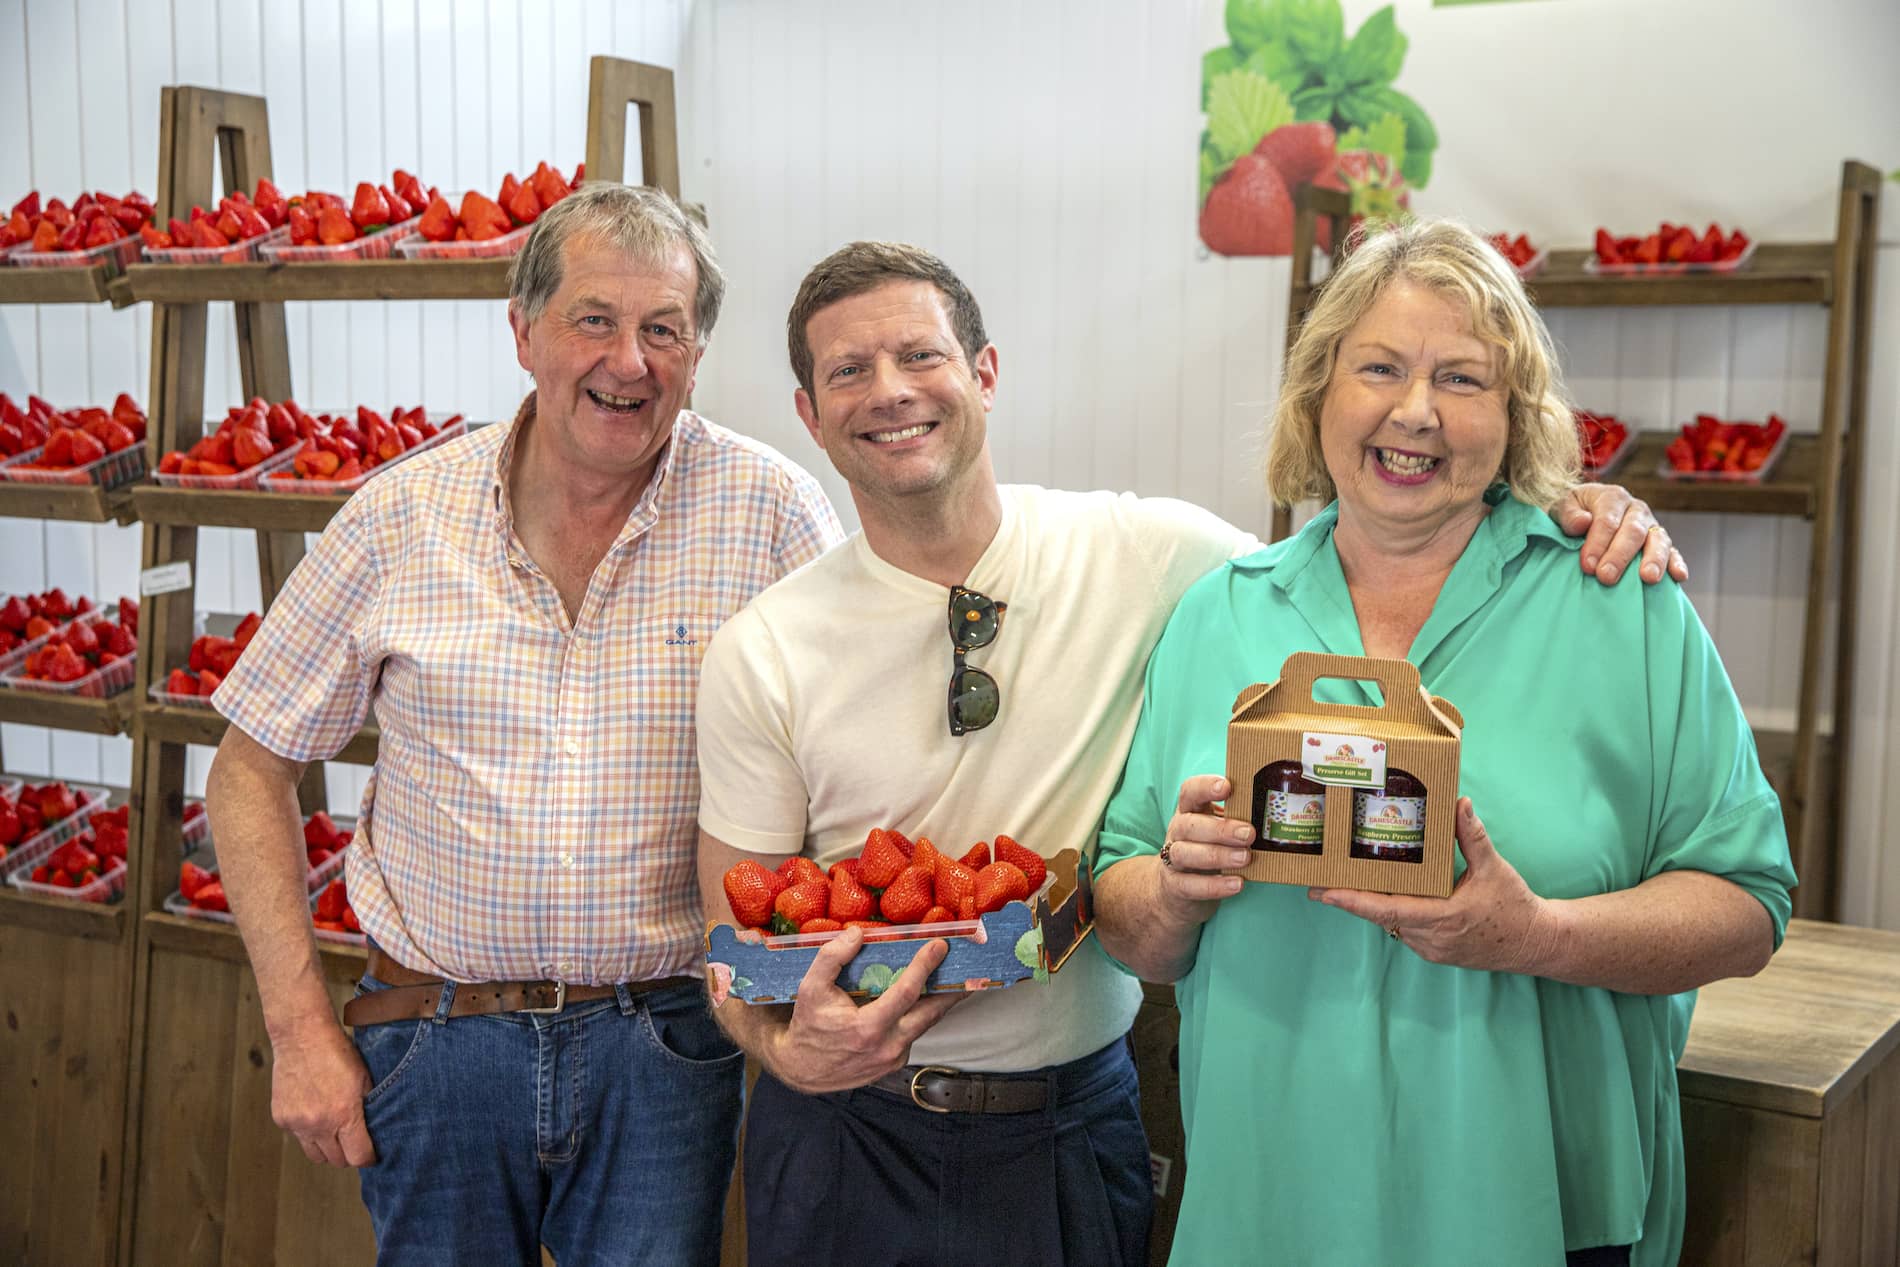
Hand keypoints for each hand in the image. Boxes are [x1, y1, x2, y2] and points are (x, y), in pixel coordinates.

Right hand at [271, 1018, 375, 1166]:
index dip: (368, 1158)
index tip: (372, 1153)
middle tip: (353, 1141)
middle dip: (347, 1154)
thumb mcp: (365, 1079)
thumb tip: (374, 1131)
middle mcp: (319, 1124)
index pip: (358, 1157)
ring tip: (334, 1131)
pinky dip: (308, 1132)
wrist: (302, 1037)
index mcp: (344, 1115)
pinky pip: (298, 1138)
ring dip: (327, 1148)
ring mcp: (297, 1123)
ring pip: (315, 1155)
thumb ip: (368, 1109)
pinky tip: (315, 1113)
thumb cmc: (337, 1053)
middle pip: (336, 1160)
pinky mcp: (282, 1119)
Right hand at [765, 927, 965, 1093]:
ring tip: (956, 980)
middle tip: (969, 967)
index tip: (939, 946)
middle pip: (930, 1013)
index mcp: (868, 1028)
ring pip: (925, 1025)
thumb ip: (831, 958)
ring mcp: (893, 1058)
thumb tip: (856, 934)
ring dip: (941, 1002)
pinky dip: (921, 1016)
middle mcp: (887, 1047)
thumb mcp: (809, 988)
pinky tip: (926, 1000)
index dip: (924, 967)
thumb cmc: (808, 1025)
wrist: (802, 1069)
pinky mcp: (894, 1064)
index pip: (906, 992)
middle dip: (952, 989)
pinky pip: (914, 1035)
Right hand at [1155, 775, 1253, 923]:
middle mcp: (1177, 832)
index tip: (1227, 787)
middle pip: (1189, 825)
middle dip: (1220, 829)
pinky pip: (1189, 885)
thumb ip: (1238, 820)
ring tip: (1245, 858)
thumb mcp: (1219, 831)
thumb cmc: (1208, 851)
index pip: (1190, 791)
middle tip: (1249, 834)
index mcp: (1190, 812)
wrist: (1177, 890)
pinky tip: (1237, 884)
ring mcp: (1172, 859)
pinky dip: (1214, 885)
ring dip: (1218, 855)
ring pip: (1186, 853)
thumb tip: (1276, 814)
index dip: (1205, 787)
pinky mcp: (1174, 885)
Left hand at [1308, 797, 1551, 974]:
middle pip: (1380, 916)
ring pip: (1390, 924)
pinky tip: (1381, 893)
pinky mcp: (1435, 951)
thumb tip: (1459, 803)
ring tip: (1343, 881)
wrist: (1535, 943)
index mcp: (1442, 917)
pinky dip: (1390, 912)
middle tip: (1318, 882)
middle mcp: (1430, 938)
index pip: (1387, 910)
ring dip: (1370, 905)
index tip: (1324, 892)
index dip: (1353, 901)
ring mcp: (1431, 948)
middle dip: (1350, 898)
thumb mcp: (1494, 868)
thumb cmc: (1515, 906)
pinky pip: (1403, 930)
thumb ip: (1472, 836)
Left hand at [1556, 483, 1687, 583]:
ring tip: (1647, 578)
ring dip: (1654, 560)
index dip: (1597, 543)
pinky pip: (1673, 552)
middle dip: (1620, 556)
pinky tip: (1679, 576)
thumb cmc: (1573, 513)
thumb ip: (1568, 514)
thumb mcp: (1562, 506)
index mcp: (1612, 497)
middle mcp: (1636, 510)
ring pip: (1658, 540)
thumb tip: (1582, 522)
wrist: (1584, 514)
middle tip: (1606, 577)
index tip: (1587, 565)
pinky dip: (1677, 563)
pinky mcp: (1661, 543)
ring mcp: (1651, 526)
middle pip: (1633, 531)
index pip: (1607, 520)